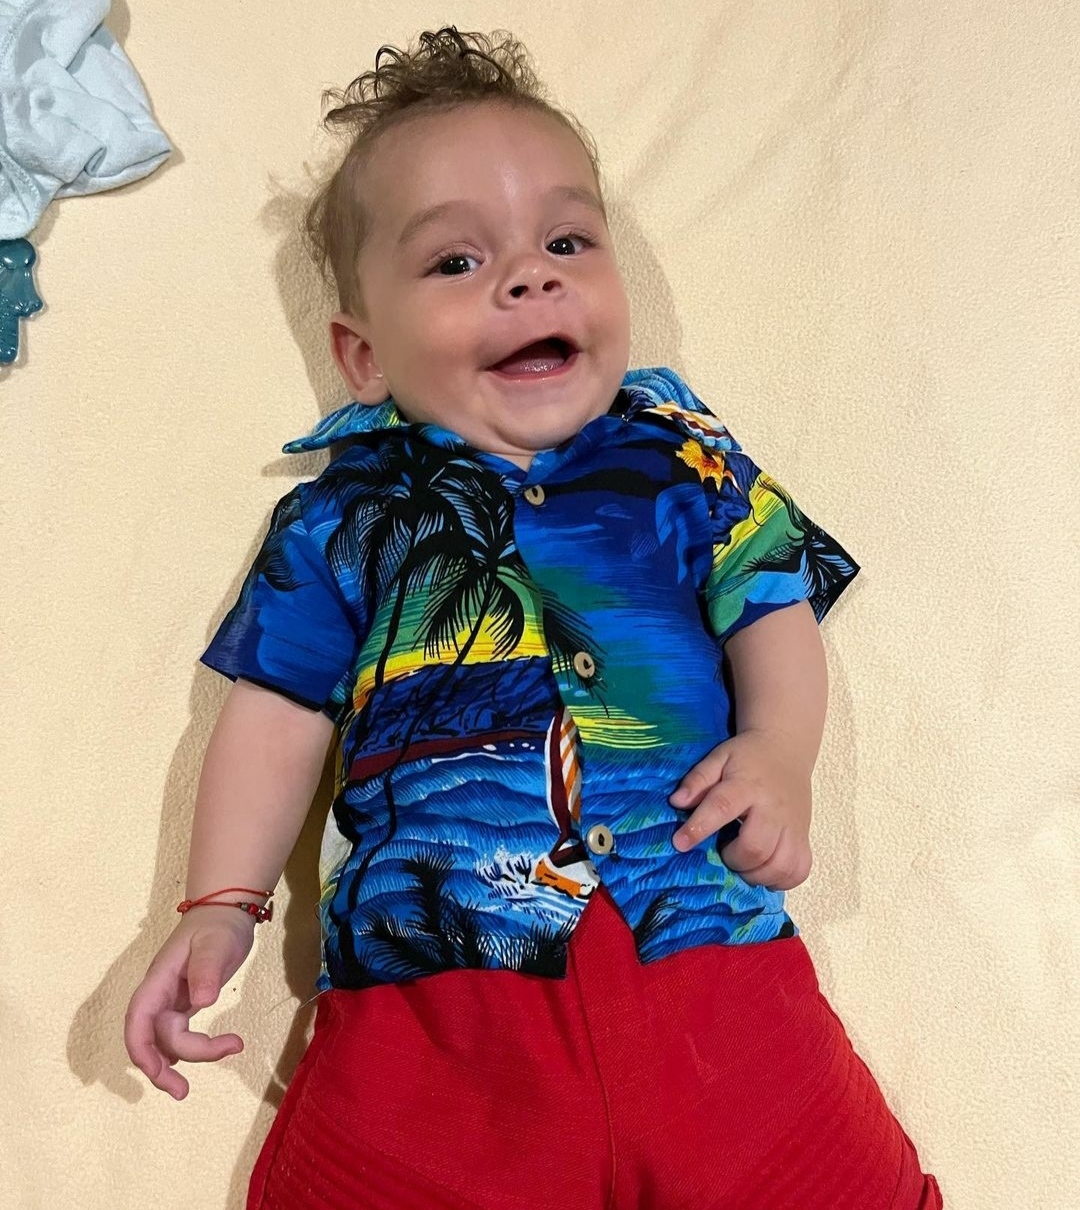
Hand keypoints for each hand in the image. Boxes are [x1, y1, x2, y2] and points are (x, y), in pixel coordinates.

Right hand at [124, 908, 256, 1098]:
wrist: (226, 911)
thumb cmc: (219, 924)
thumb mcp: (217, 943)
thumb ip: (207, 970)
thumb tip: (201, 1001)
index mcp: (159, 980)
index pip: (138, 1019)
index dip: (141, 1049)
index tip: (158, 1071)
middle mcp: (160, 994)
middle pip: (151, 1038)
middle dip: (161, 1069)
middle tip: (183, 1092)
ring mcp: (170, 1000)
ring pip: (167, 1040)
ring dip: (188, 1057)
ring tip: (231, 1048)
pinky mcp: (184, 1003)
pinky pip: (178, 1034)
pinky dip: (191, 1048)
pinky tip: (213, 1050)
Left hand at [668, 729, 812, 889]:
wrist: (786, 749)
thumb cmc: (747, 757)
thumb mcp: (718, 758)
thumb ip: (697, 780)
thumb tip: (676, 802)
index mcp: (747, 785)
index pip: (723, 807)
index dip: (699, 828)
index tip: (680, 843)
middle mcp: (773, 808)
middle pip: (756, 847)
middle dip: (733, 859)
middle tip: (724, 850)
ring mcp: (793, 825)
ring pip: (780, 866)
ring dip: (755, 875)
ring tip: (743, 863)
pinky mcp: (804, 837)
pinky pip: (798, 871)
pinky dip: (780, 880)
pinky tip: (764, 869)